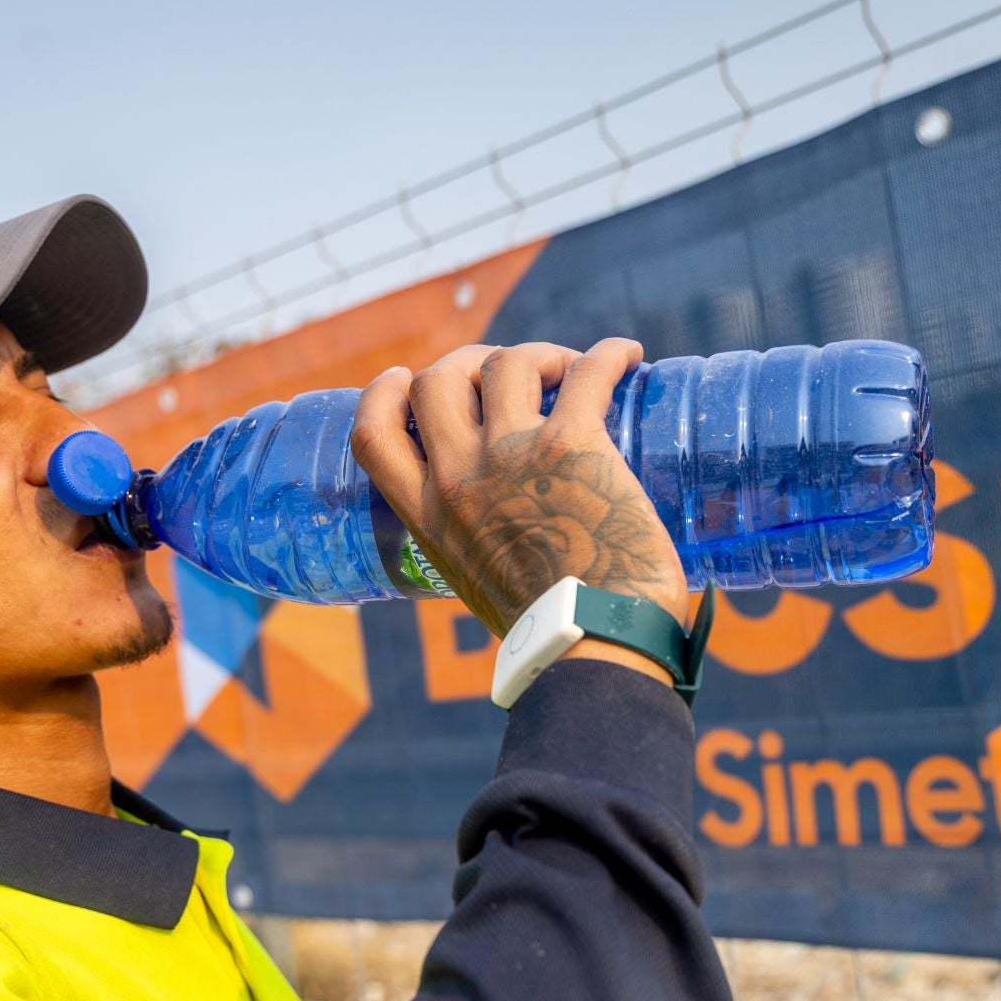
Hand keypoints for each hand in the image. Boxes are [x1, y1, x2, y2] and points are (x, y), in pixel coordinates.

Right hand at [351, 339, 688, 640]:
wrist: (592, 645)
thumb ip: (479, 549)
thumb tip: (513, 544)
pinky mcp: (571, 443)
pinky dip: (608, 354)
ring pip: (504, 364)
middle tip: (509, 374)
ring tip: (568, 372)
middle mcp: (457, 478)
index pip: (373, 435)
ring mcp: (510, 455)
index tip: (405, 378)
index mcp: (429, 518)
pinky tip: (627, 355)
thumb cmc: (551, 634)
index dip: (383, 393)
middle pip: (437, 381)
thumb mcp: (479, 587)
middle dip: (469, 363)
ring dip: (538, 356)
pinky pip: (586, 372)